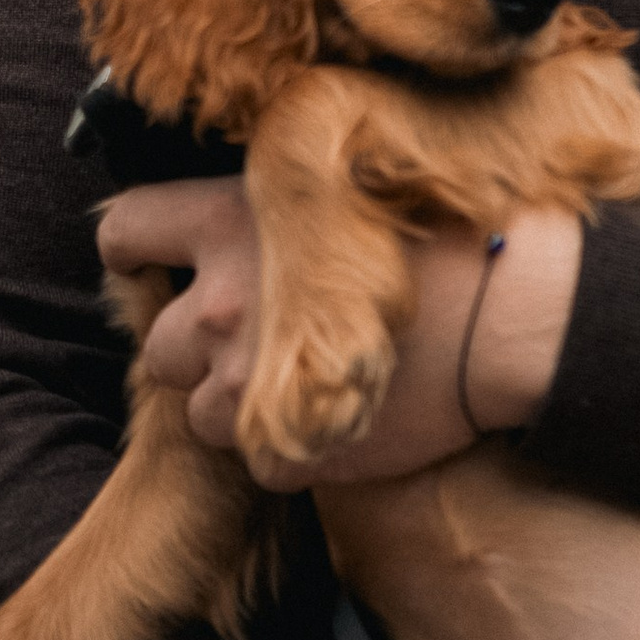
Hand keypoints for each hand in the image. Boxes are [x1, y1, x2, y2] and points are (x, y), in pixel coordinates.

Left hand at [93, 182, 584, 484]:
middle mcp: (220, 300)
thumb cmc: (448, 230)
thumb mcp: (349, 177)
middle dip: (199, 348)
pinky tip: (341, 417)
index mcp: (226, 220)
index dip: (137, 250)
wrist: (515, 310)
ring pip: (200, 414)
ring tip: (308, 380)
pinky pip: (262, 462)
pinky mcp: (286, 445)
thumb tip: (248, 207)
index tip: (158, 261)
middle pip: (156, 346)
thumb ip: (279, 200)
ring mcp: (248, 381)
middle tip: (265, 336)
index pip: (124, 232)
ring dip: (240, 405)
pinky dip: (292, 450)